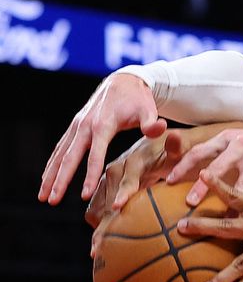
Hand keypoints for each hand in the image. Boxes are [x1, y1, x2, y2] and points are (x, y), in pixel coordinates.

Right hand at [39, 73, 167, 204]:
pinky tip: (47, 179)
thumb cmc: (138, 99)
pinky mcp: (75, 126)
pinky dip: (52, 164)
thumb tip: (161, 127)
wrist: (124, 81)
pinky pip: (60, 148)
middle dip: (59, 180)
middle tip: (50, 200)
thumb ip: (152, 123)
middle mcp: (85, 125)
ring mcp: (77, 125)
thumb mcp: (149, 110)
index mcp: (103, 124)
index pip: (95, 155)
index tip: (84, 195)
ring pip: (60, 154)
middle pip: (70, 157)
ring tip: (42, 197)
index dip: (89, 176)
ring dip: (50, 175)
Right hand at [86, 130, 191, 257]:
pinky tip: (98, 242)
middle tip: (101, 242)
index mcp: (136, 158)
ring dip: (97, 224)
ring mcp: (109, 178)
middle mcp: (118, 167)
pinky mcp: (107, 186)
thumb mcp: (179, 146)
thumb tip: (175, 137)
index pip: (128, 177)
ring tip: (96, 249)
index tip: (118, 207)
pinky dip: (97, 222)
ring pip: (97, 203)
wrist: (164, 144)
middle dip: (105, 218)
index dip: (123, 192)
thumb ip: (176, 145)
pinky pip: (96, 206)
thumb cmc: (176, 150)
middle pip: (107, 195)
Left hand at [167, 117, 242, 205]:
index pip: (200, 151)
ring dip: (231, 205)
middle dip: (203, 187)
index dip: (183, 165)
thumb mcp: (235, 141)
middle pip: (218, 168)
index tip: (169, 181)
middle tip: (189, 203)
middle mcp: (241, 146)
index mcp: (227, 139)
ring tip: (222, 223)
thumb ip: (214, 153)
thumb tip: (182, 165)